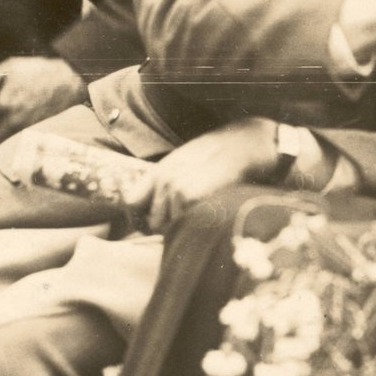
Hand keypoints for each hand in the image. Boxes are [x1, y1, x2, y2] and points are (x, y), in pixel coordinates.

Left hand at [0, 57, 85, 152]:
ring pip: (9, 144)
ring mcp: (29, 127)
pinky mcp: (41, 132)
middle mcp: (15, 118)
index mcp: (5, 103)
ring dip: (0, 151)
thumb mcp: (12, 66)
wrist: (70, 81)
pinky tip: (14, 150)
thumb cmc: (40, 71)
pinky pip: (23, 144)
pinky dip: (16, 149)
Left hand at [144, 118, 279, 232]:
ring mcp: (175, 189)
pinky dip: (196, 227)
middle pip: (151, 222)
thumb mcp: (187, 165)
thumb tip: (157, 215)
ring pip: (168, 228)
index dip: (138, 218)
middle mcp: (163, 180)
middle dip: (166, 228)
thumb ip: (169, 186)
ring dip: (183, 229)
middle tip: (188, 222)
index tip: (150, 224)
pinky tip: (210, 214)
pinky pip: (184, 226)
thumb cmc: (222, 158)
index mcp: (159, 172)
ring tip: (203, 216)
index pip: (130, 202)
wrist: (245, 146)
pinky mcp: (189, 197)